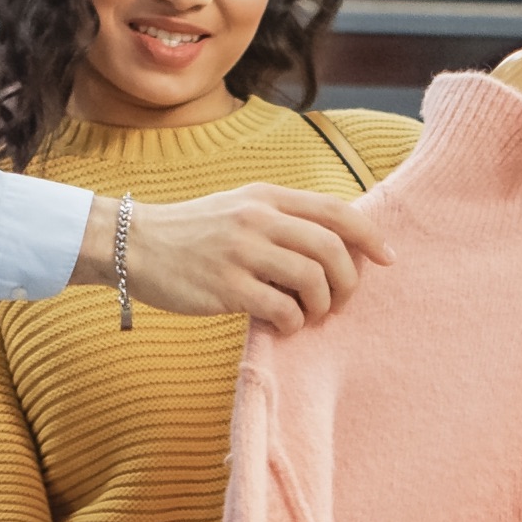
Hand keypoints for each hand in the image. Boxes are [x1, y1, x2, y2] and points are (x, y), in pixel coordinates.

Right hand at [78, 184, 395, 334]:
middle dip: (349, 282)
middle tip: (340, 302)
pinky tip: (282, 324)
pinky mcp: (226, 287)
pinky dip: (293, 322)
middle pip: (331, 249)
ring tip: (309, 315)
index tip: (387, 259)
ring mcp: (241, 252)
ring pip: (312, 280)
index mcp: (266, 196)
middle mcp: (258, 219)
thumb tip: (334, 246)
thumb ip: (281, 219)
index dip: (370, 236)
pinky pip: (281, 309)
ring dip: (321, 306)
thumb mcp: (239, 208)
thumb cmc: (192, 232)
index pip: (335, 211)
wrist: (134, 244)